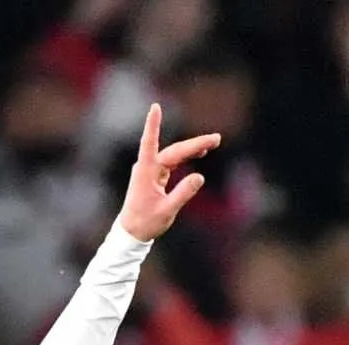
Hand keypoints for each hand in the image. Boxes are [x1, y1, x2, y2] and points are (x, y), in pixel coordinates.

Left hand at [118, 104, 219, 241]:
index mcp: (146, 172)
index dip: (153, 125)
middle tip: (217, 139)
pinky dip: (185, 157)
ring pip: (174, 155)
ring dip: (192, 149)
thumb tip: (200, 176)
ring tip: (213, 143)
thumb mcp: (167, 211)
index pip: (150, 143)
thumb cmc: (146, 223)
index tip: (155, 107)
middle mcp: (147, 167)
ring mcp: (151, 170)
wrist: (131, 233)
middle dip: (195, 144)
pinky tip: (199, 153)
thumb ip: (183, 194)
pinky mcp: (155, 175)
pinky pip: (172, 162)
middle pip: (174, 150)